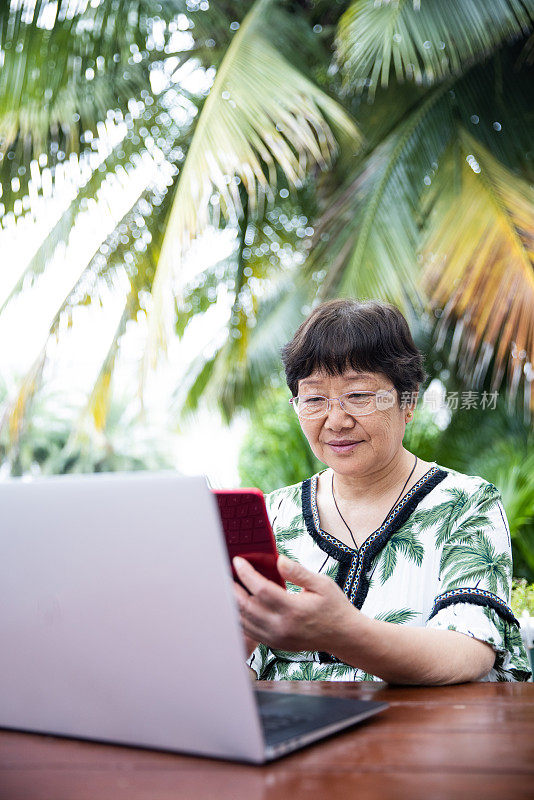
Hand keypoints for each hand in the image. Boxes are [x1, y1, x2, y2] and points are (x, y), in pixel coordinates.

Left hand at [232, 553, 353, 652]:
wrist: (343, 635)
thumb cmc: (334, 607)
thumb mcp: (322, 583)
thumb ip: (298, 572)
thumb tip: (279, 560)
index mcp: (294, 610)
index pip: (261, 590)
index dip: (246, 574)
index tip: (238, 561)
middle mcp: (282, 627)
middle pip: (247, 607)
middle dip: (233, 588)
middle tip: (227, 573)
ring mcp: (277, 638)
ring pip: (245, 621)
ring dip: (234, 603)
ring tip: (229, 587)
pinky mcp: (275, 644)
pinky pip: (250, 631)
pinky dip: (241, 618)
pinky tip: (239, 605)